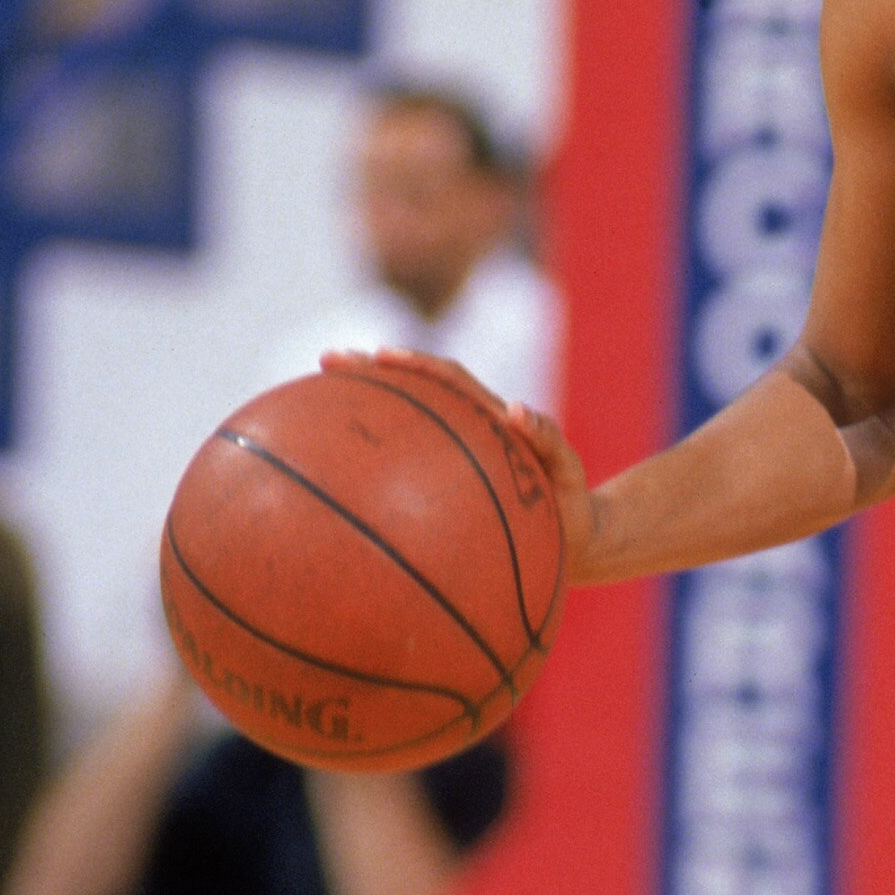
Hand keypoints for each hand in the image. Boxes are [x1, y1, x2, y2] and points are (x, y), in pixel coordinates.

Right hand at [322, 351, 595, 595]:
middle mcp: (464, 429)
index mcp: (487, 419)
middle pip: (411, 391)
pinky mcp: (449, 486)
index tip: (377, 354)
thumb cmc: (570, 504)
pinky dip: (374, 468)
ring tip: (316, 401)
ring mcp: (452, 458)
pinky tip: (336, 483)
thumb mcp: (566, 470)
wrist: (577, 540)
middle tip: (326, 359)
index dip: (414, 363)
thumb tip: (515, 410)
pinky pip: (405, 472)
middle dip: (369, 371)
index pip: (447, 379)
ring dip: (366, 409)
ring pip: (404, 426)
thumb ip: (549, 439)